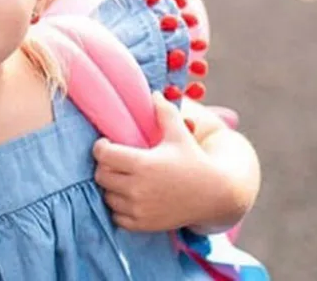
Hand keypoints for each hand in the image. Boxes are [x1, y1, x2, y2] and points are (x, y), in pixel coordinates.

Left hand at [93, 92, 232, 231]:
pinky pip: (117, 217)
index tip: (107, 143)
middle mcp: (137, 188)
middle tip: (114, 159)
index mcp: (142, 163)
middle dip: (104, 165)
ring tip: (122, 176)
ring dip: (110, 186)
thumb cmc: (194, 159)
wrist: (215, 195)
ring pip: (106, 196)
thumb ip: (164, 111)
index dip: (101, 146)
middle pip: (101, 175)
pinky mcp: (144, 224)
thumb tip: (153, 92)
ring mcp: (140, 209)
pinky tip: (128, 196)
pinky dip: (118, 206)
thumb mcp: (179, 133)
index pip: (102, 154)